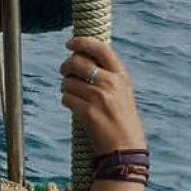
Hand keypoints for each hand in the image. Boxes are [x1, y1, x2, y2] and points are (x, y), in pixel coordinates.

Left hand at [59, 37, 145, 154]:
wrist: (125, 148)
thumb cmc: (122, 119)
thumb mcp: (122, 91)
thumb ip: (107, 73)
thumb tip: (82, 56)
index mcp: (121, 75)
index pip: (100, 48)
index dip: (82, 42)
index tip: (70, 43)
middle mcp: (111, 83)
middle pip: (78, 62)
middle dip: (67, 65)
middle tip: (65, 71)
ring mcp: (99, 97)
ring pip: (68, 81)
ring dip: (66, 86)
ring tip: (73, 94)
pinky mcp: (88, 112)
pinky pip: (66, 98)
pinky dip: (66, 100)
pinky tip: (74, 106)